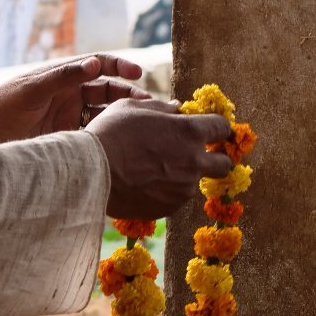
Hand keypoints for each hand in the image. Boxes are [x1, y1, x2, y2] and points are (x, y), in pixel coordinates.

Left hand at [0, 54, 147, 144]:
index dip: (120, 66)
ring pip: (104, 115)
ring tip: (141, 126)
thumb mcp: (32, 89)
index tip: (138, 73)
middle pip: (108, 92)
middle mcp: (70, 95)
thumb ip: (63, 77)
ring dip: (122, 118)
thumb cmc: (2, 105)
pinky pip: (94, 136)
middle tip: (149, 106)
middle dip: (129, 96)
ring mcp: (70, 118)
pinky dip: (109, 138)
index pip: (98, 65)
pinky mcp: (67, 139)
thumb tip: (95, 64)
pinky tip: (121, 144)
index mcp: (63, 76)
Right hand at [86, 98, 233, 219]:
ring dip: (184, 175)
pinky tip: (145, 184)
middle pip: (224, 164)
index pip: (222, 128)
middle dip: (216, 158)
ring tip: (155, 170)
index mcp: (188, 132)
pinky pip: (176, 198)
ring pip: (195, 182)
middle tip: (197, 155)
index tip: (211, 130)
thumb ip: (161, 108)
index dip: (218, 128)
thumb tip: (177, 108)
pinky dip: (167, 191)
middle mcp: (193, 162)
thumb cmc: (110, 133)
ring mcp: (183, 189)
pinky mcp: (169, 208)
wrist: (91, 172)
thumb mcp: (133, 108)